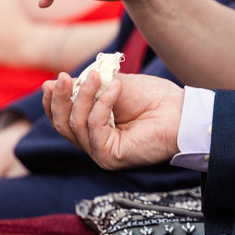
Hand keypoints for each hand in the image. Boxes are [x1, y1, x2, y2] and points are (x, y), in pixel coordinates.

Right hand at [43, 71, 182, 169]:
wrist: (181, 112)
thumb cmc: (154, 98)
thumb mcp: (115, 85)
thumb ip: (89, 86)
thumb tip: (59, 82)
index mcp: (94, 126)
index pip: (63, 118)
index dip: (53, 102)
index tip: (52, 82)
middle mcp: (95, 142)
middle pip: (63, 124)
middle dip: (60, 100)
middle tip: (62, 78)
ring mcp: (101, 152)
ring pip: (75, 125)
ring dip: (83, 97)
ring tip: (97, 77)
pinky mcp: (110, 157)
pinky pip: (94, 128)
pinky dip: (101, 105)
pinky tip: (115, 89)